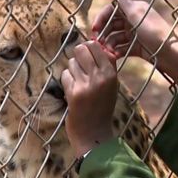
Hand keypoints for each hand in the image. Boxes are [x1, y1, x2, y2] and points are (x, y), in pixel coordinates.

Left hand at [61, 41, 117, 157]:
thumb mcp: (111, 85)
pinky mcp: (73, 93)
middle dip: (78, 55)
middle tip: (80, 65)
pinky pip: (65, 75)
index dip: (88, 48)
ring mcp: (86, 85)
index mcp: (110, 74)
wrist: (94, 132)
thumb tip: (98, 45)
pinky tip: (73, 91)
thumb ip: (107, 66)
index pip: (96, 46)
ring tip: (79, 82)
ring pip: (72, 62)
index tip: (87, 54)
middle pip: (81, 49)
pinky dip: (67, 81)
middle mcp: (99, 77)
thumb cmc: (102, 107)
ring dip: (72, 70)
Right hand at [92, 0, 177, 83]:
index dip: (102, 17)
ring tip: (107, 52)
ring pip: (115, 37)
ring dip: (109, 44)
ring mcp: (135, 34)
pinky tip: (113, 56)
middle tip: (97, 42)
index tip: (95, 28)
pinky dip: (116, 51)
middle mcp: (134, 19)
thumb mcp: (137, 14)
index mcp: (134, 9)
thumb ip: (122, 1)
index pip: (112, 9)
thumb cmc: (154, 32)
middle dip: (104, 32)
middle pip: (112, 24)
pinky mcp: (137, 47)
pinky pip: (122, 48)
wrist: (170, 54)